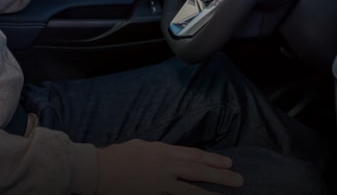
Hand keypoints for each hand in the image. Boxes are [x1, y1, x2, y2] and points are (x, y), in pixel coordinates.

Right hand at [96, 139, 241, 194]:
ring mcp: (159, 181)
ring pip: (191, 187)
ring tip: (228, 194)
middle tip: (239, 179)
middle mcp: (164, 164)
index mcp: (161, 150)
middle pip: (198, 169)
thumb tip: (171, 155)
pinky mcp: (152, 193)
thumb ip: (158, 151)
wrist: (97, 169)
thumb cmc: (116, 157)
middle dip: (220, 174)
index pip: (193, 154)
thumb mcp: (141, 146)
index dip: (212, 159)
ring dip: (211, 191)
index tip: (228, 162)